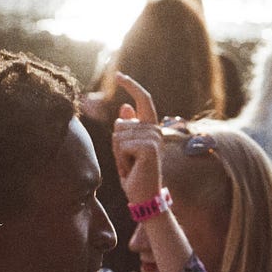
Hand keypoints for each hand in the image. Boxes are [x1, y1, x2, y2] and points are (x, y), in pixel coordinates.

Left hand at [111, 72, 163, 204]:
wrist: (144, 197)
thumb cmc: (135, 174)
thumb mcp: (127, 148)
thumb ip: (127, 128)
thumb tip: (124, 107)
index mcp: (152, 128)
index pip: (144, 99)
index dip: (131, 85)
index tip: (119, 74)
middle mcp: (155, 130)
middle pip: (120, 123)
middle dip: (116, 145)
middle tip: (128, 162)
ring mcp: (153, 137)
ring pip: (118, 134)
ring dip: (118, 154)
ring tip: (130, 166)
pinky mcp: (149, 147)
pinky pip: (121, 145)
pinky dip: (120, 159)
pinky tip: (132, 168)